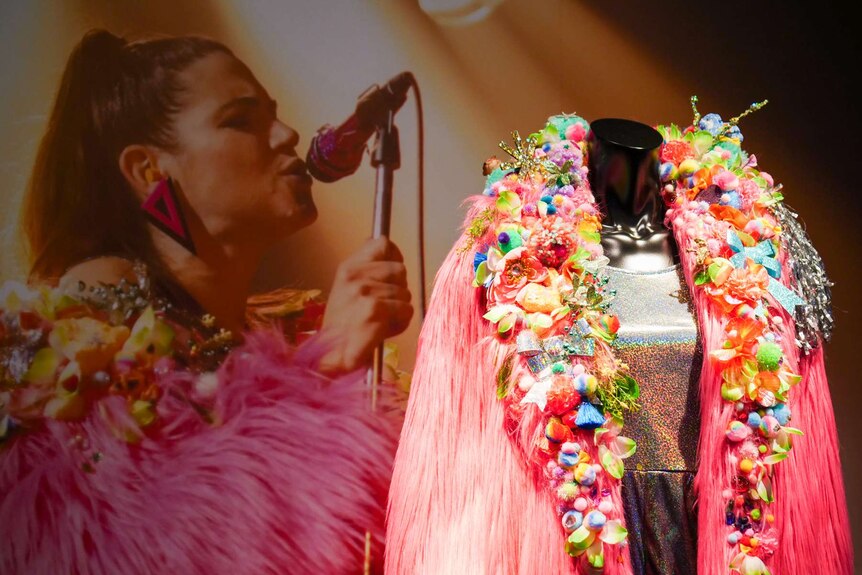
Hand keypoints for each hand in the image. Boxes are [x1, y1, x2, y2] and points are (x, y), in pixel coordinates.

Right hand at [319, 237, 412, 373]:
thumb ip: (366, 268)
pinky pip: (406, 310)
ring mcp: (364, 292)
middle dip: (398, 289)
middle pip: (400, 270)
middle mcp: (355, 276)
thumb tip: (386, 245)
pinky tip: (382, 331)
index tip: (392, 273)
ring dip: (399, 310)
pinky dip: (400, 324)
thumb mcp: (347, 289)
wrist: (331, 356)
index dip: (394, 257)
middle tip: (382, 307)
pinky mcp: (374, 310)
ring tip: (379, 321)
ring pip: (406, 293)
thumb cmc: (344, 326)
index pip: (382, 244)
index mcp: (348, 267)